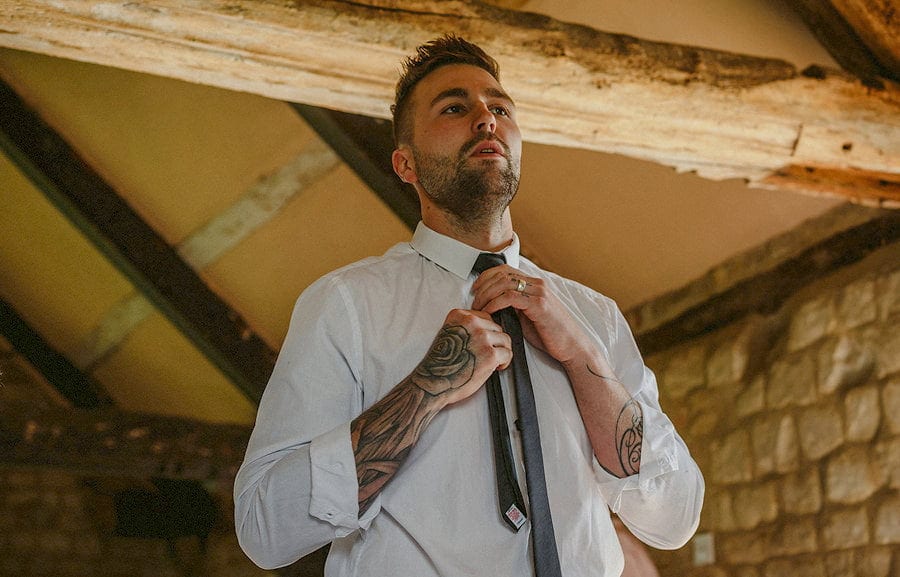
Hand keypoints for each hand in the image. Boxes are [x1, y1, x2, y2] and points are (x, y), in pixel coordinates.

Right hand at [409, 309, 511, 405]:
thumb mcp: (447, 334)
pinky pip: (508, 353)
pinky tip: (496, 367)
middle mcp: (471, 323)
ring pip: (505, 339)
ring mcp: (481, 338)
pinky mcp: (490, 354)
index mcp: (458, 315)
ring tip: (494, 361)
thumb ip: (465, 328)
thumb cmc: (439, 364)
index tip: (482, 343)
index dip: (486, 332)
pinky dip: (504, 362)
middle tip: (488, 354)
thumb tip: (483, 330)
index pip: (485, 316)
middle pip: (496, 327)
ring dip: (501, 351)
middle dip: (494, 342)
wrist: (432, 382)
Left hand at [471, 265, 589, 365]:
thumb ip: (513, 306)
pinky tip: (489, 312)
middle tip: (474, 301)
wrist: (572, 346)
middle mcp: (537, 284)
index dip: (486, 277)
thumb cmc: (550, 334)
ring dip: (486, 295)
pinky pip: (510, 297)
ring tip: (479, 308)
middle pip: (501, 274)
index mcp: (534, 284)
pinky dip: (495, 303)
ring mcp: (539, 292)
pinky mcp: (539, 304)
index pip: (505, 270)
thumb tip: (491, 305)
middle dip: (483, 287)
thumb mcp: (527, 316)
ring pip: (504, 283)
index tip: (475, 289)